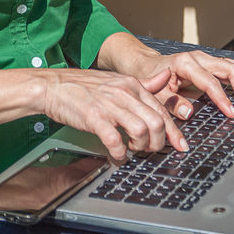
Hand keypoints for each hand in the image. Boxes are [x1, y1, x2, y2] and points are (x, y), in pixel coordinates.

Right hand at [40, 67, 188, 161]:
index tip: (181, 146)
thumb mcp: (117, 80)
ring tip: (133, 150)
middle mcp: (124, 93)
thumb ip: (143, 83)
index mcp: (132, 85)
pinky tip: (117, 155)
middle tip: (150, 149)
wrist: (52, 85)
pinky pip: (115, 140)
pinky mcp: (94, 117)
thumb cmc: (83, 86)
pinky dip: (119, 153)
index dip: (174, 131)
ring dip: (141, 146)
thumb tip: (166, 78)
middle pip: (157, 122)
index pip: (162, 110)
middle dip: (159, 143)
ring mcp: (109, 105)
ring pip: (142, 130)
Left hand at [99, 35, 233, 122]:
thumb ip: (171, 103)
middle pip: (229, 69)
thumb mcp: (155, 92)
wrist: (145, 64)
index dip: (223, 98)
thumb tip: (188, 112)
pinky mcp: (209, 65)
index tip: (231, 113)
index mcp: (185, 63)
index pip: (210, 81)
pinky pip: (230, 70)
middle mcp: (198, 58)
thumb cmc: (149, 76)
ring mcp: (205, 60)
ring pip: (233, 67)